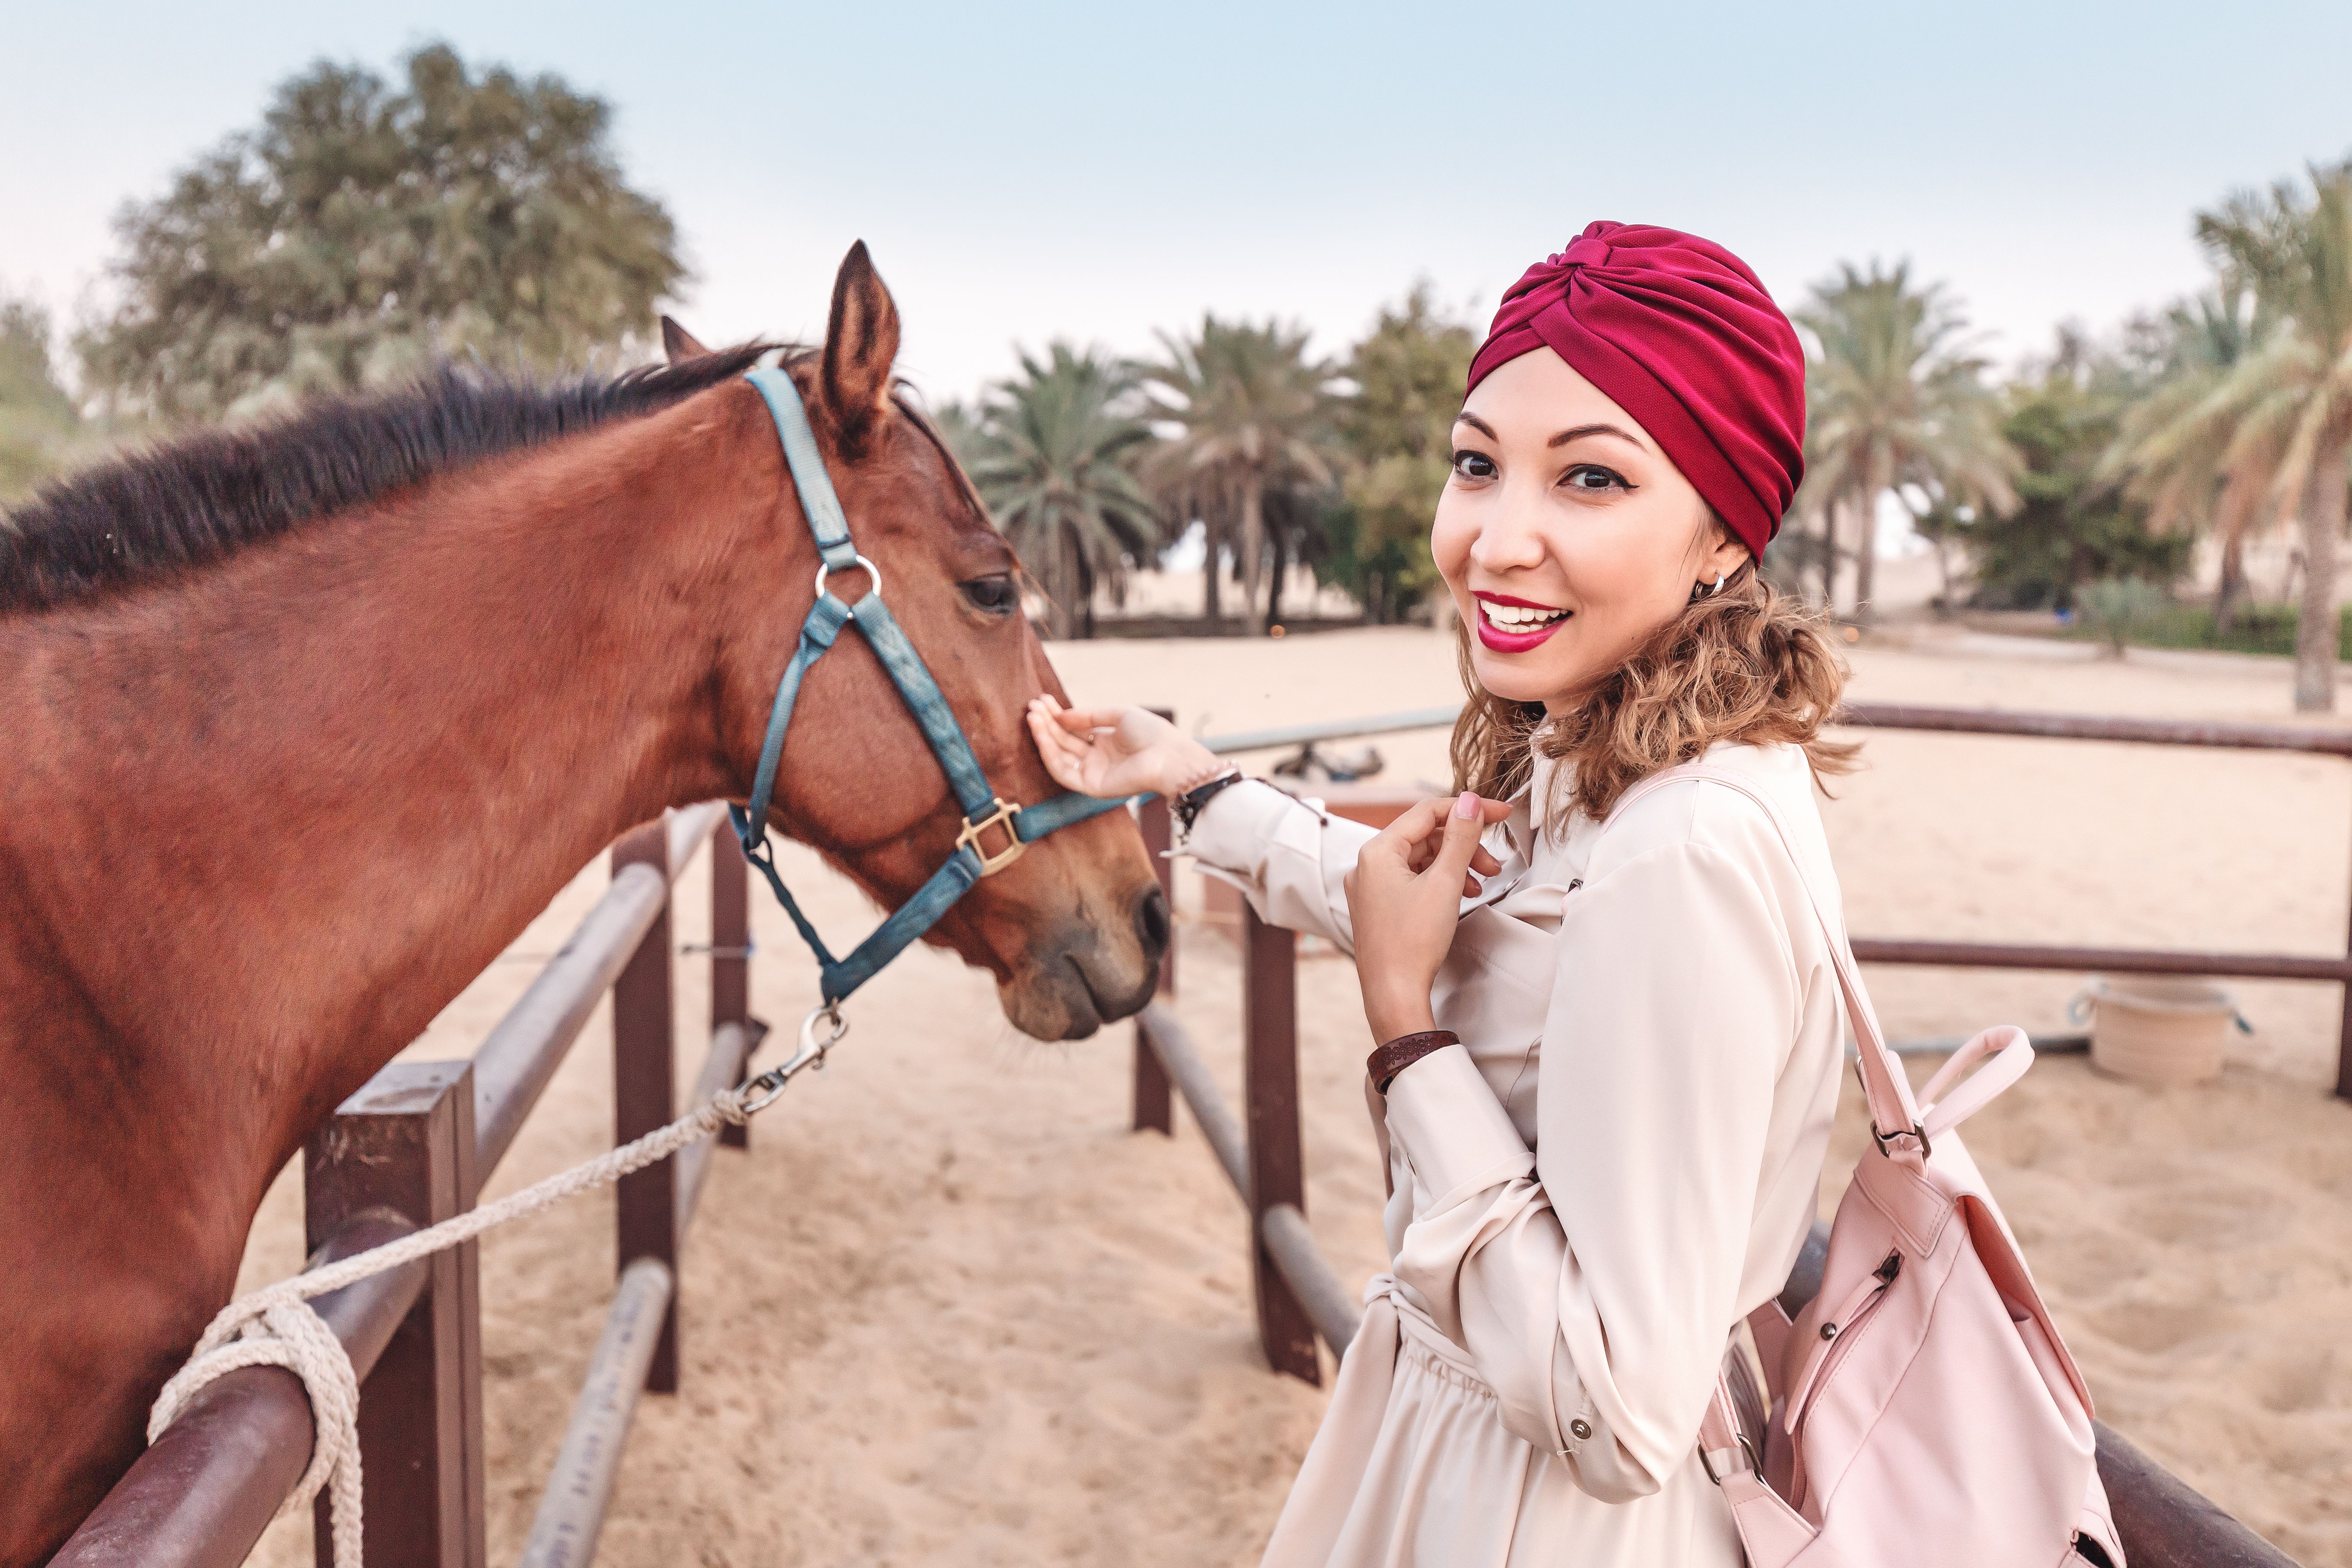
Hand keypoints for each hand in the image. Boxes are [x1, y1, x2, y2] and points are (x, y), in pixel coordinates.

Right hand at [1026, 695, 1225, 799]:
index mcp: (1107, 742)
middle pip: (1064, 741)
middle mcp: (1098, 758)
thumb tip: (1062, 715)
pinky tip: (1043, 735)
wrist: (1167, 756)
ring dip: (1044, 736)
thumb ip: (1088, 715)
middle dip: (1047, 723)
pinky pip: (1063, 771)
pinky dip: (1050, 753)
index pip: (1074, 729)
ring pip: (1060, 755)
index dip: (1058, 715)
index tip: (1043, 700)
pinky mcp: (1090, 787)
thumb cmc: (1151, 732)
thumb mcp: (1118, 714)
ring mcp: (1093, 773)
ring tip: (1033, 716)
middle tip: (1032, 706)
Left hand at [1344, 791, 1511, 1041]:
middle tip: (1494, 863)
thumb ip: (1460, 837)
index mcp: (1377, 852)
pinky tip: (1462, 895)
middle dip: (1464, 846)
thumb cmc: (1413, 942)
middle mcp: (1368, 865)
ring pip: (1422, 860)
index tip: (1501, 813)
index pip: (1427, 812)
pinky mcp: (1380, 907)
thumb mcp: (1444, 883)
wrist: (1394, 994)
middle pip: (1425, 836)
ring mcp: (1372, 888)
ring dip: (1455, 865)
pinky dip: (1441, 883)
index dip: (1467, 809)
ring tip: (1482, 882)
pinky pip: (1414, 881)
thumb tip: (1470, 801)